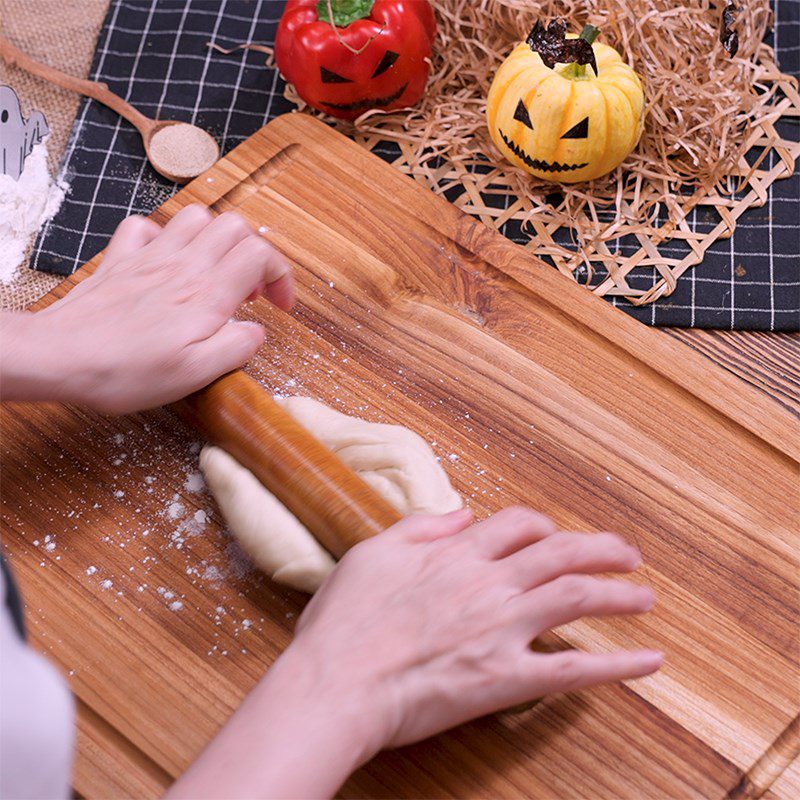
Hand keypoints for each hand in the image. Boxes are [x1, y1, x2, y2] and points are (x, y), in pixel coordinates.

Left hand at [0, 205, 292, 412]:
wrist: (60, 357)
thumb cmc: (125, 371)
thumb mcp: (195, 374)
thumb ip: (236, 348)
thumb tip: (256, 333)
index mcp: (206, 294)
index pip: (260, 255)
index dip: (281, 276)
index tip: (279, 306)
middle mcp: (182, 266)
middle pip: (235, 227)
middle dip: (255, 253)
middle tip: (250, 292)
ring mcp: (149, 257)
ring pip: (196, 216)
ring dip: (216, 238)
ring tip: (215, 272)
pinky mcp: (121, 260)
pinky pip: (146, 227)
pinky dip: (164, 237)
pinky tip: (167, 262)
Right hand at [168, 507, 661, 799]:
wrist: (336, 684)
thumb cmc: (345, 621)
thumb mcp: (372, 553)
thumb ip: (419, 527)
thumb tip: (458, 514)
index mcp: (457, 554)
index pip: (518, 525)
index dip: (543, 527)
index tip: (553, 535)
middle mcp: (488, 583)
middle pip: (561, 553)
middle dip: (601, 549)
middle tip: (628, 555)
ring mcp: (502, 629)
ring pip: (576, 598)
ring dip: (618, 595)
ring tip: (645, 597)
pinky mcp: (506, 678)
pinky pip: (573, 670)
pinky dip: (617, 665)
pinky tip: (648, 661)